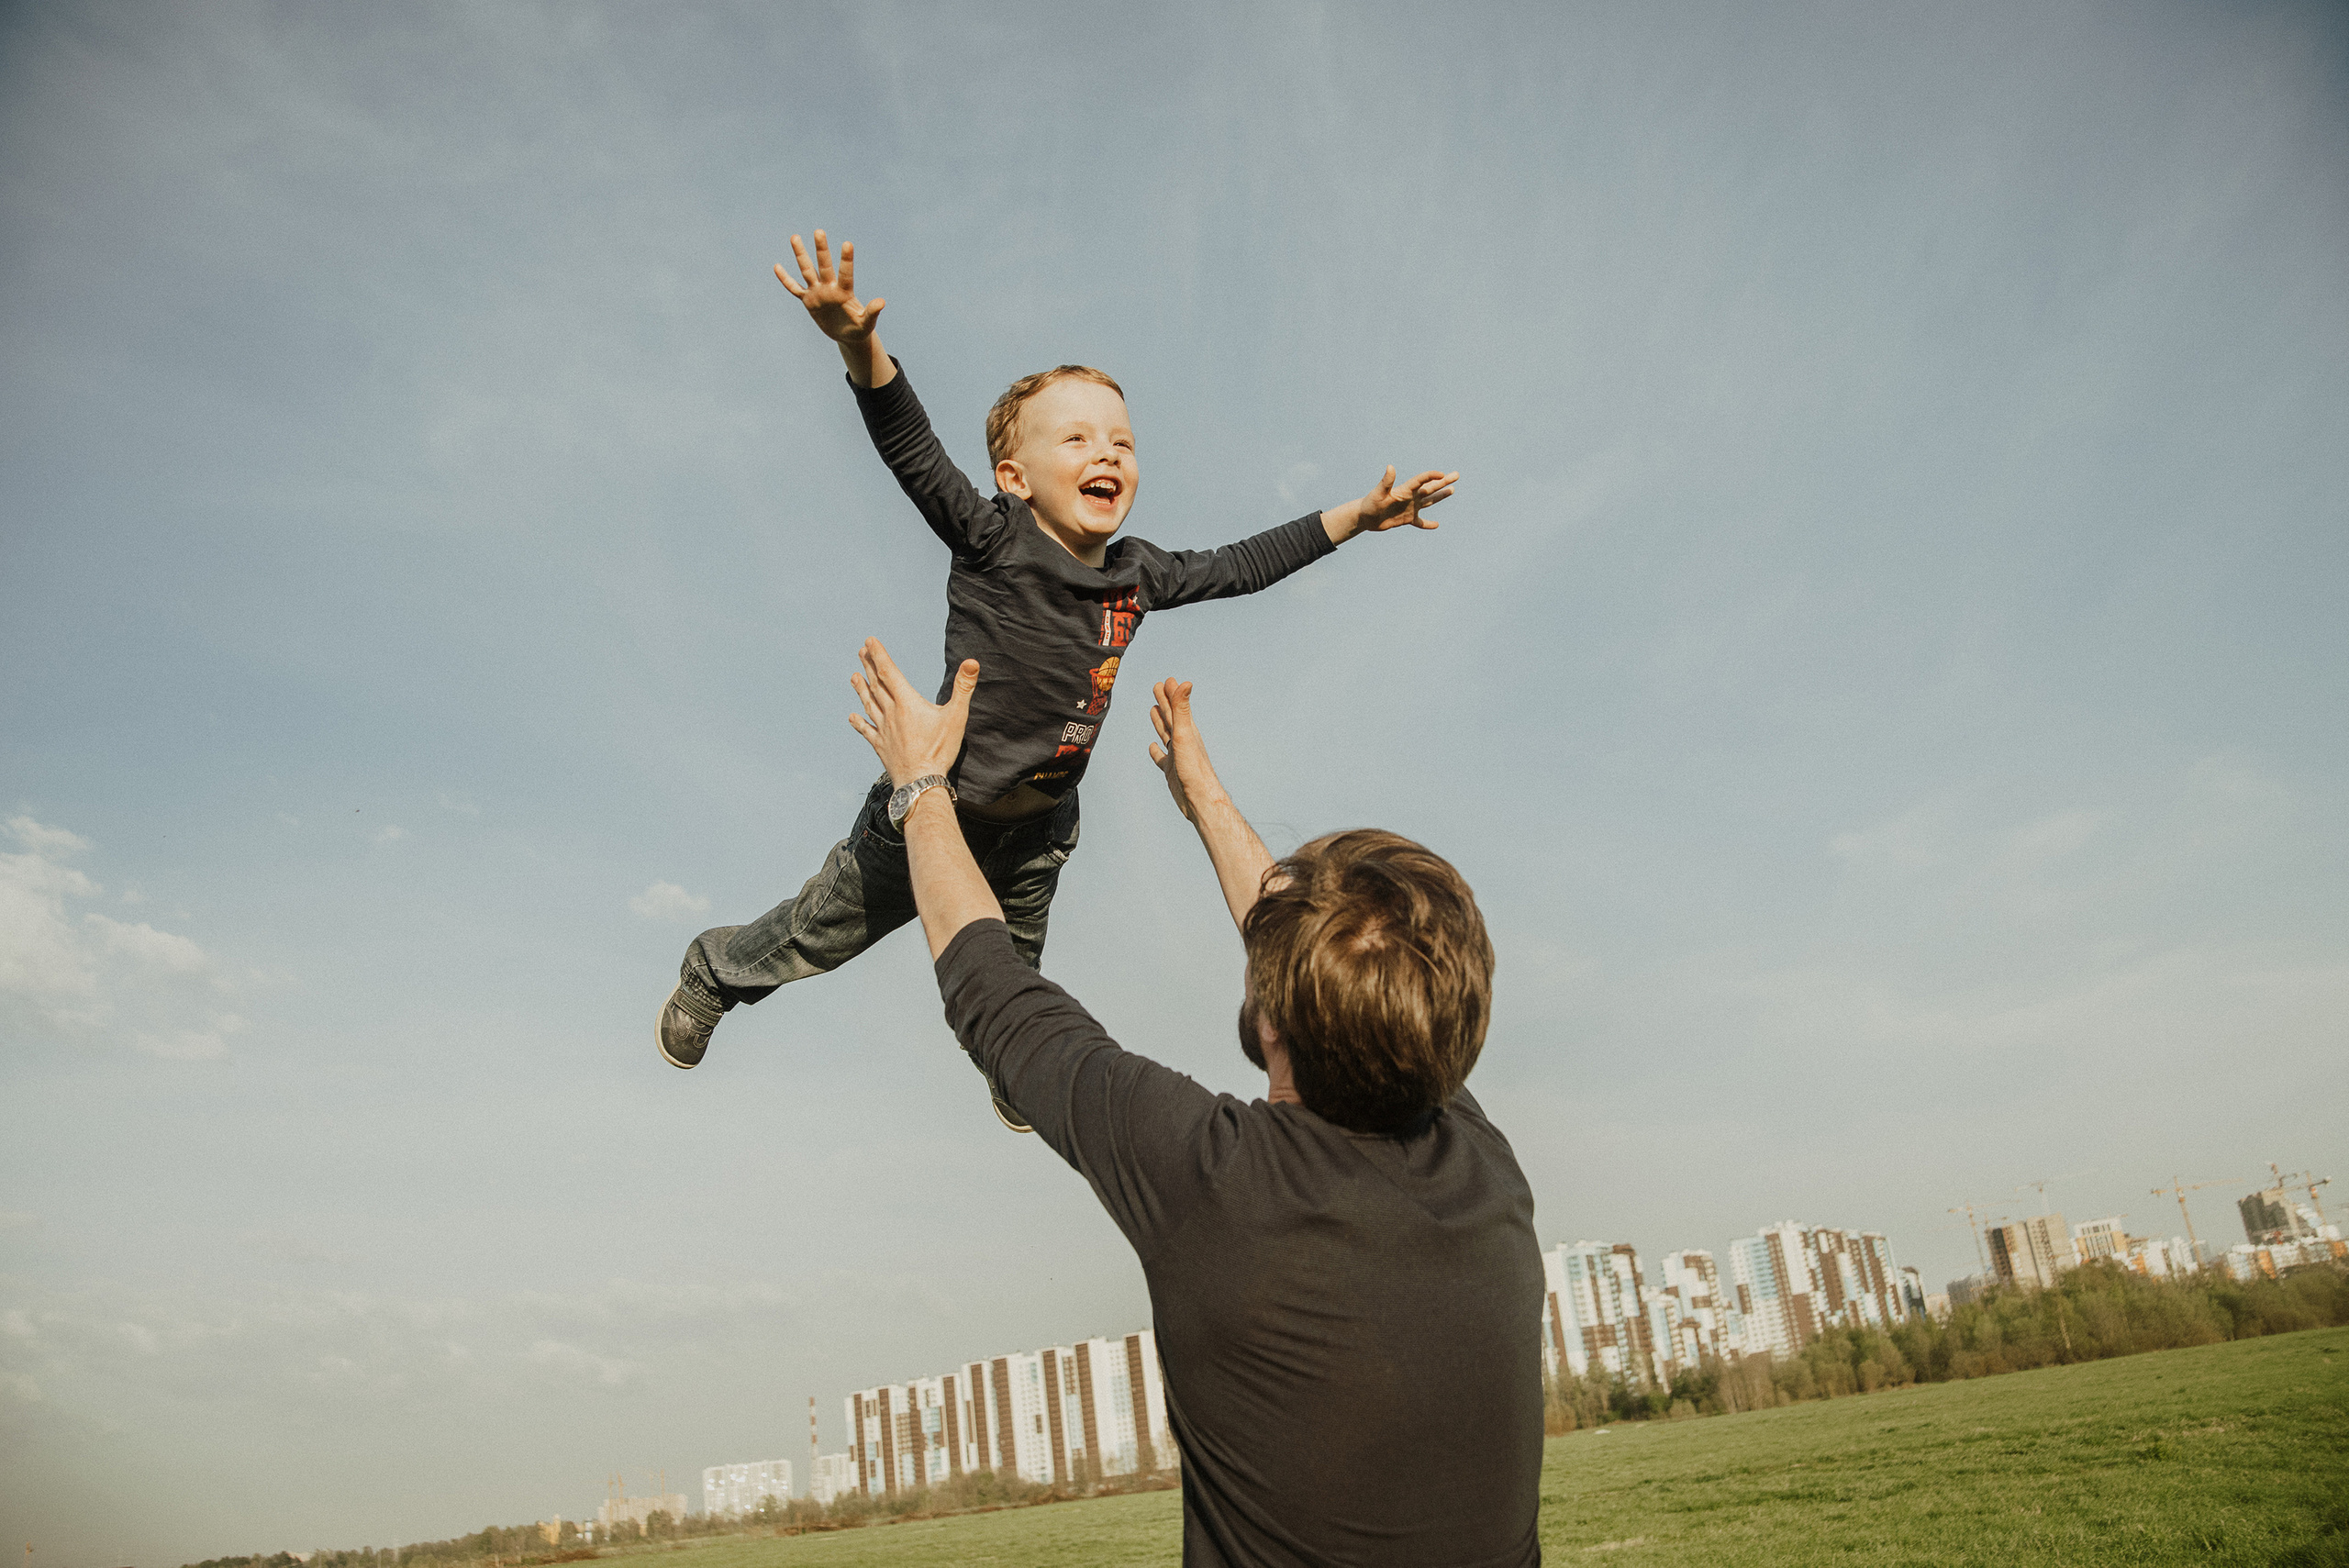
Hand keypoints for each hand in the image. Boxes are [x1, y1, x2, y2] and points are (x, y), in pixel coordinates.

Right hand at [775, 230, 884, 343]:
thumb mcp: (866, 323)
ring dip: (801, 255)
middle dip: (821, 249)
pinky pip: (794, 289)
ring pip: (807, 270)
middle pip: (824, 265)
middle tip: (819, 231)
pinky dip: (786, 279)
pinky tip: (777, 266)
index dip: (846, 260)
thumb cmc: (859, 328)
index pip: (845, 273)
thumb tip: (882, 302)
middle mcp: (830, 288)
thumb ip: (872, 312)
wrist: (848, 335)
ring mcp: (818, 293)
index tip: (847, 244)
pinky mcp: (809, 301)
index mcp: (844, 292)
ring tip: (795, 237)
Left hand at [849, 638, 975, 787]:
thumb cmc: (939, 751)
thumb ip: (963, 688)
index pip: (889, 673)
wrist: (920, 782)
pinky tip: (852, 717)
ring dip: (861, 689)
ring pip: (869, 704)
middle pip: (877, 685)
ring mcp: (883, 730)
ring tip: (853, 676)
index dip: (879, 656)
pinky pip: (867, 731)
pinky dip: (859, 722)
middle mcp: (891, 713)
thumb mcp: (956, 716)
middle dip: (869, 666)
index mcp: (907, 703)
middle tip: (861, 651)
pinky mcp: (881, 746)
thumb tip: (972, 662)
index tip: (869, 642)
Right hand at [1148, 678, 1227, 824]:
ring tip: (1154, 710)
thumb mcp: (1185, 735)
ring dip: (1160, 721)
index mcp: (1187, 731)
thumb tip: (1185, 682)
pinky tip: (1153, 747)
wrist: (1200, 800)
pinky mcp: (1172, 771)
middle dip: (1164, 701)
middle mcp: (1183, 741)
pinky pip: (1161, 758)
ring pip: (1166, 733)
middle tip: (1158, 686)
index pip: (1176, 707)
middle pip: (1171, 717)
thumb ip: (1182, 710)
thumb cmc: (1194, 769)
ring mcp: (1177, 756)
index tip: (1167, 680)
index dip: (1171, 693)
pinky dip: (1156, 751)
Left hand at [1324, 466, 1458, 542]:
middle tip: (1456, 474)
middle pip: (1430, 488)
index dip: (1431, 476)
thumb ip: (1386, 481)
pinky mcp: (1406, 519)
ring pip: (1429, 501)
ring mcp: (1410, 508)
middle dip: (1443, 482)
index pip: (1421, 480)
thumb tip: (1390, 467)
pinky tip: (1436, 525)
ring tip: (1452, 490)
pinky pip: (1420, 522)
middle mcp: (1410, 497)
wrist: (1365, 517)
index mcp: (1405, 490)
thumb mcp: (1378, 493)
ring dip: (1440, 496)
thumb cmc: (1370, 504)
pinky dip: (1428, 524)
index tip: (1442, 473)